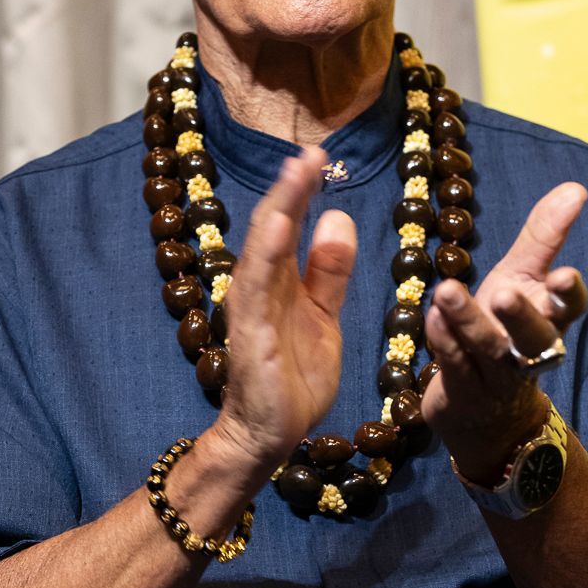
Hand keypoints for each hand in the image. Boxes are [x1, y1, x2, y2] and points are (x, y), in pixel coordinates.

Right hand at [213, 147, 357, 477]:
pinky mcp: (251, 338)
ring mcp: (251, 311)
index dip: (301, 190)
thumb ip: (328, 271)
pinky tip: (279, 230)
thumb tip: (336, 216)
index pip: (289, 225)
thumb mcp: (324, 315)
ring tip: (294, 175)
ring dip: (277, 211)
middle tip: (309, 153)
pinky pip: (256, 293)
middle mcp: (259, 287)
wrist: (272, 434)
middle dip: (289, 190)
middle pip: (272, 228)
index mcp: (278, 280)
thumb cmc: (293, 375)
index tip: (319, 155)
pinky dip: (265, 259)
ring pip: (262, 251)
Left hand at [420, 183, 587, 482]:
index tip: (562, 276)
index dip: (566, 294)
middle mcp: (530, 351)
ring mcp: (498, 377)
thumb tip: (576, 188)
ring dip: (468, 322)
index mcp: (549, 320)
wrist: (488, 415)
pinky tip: (431, 317)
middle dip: (520, 316)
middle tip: (504, 294)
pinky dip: (443, 342)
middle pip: (533, 337)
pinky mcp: (465, 393)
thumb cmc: (505, 329)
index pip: (569, 308)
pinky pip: (455, 366)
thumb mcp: (522, 278)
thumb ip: (544, 236)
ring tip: (447, 293)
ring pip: (488, 350)